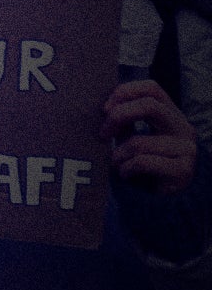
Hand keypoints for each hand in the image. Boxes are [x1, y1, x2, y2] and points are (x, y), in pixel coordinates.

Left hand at [104, 79, 196, 194]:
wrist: (166, 202)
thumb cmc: (145, 166)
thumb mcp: (134, 137)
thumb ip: (125, 122)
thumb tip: (104, 108)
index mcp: (170, 115)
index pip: (151, 88)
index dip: (125, 92)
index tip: (104, 109)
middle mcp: (182, 128)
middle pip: (149, 105)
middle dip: (118, 116)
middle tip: (102, 134)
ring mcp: (186, 149)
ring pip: (140, 141)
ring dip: (118, 155)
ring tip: (116, 164)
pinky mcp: (182, 170)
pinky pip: (143, 162)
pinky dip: (126, 169)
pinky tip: (126, 175)